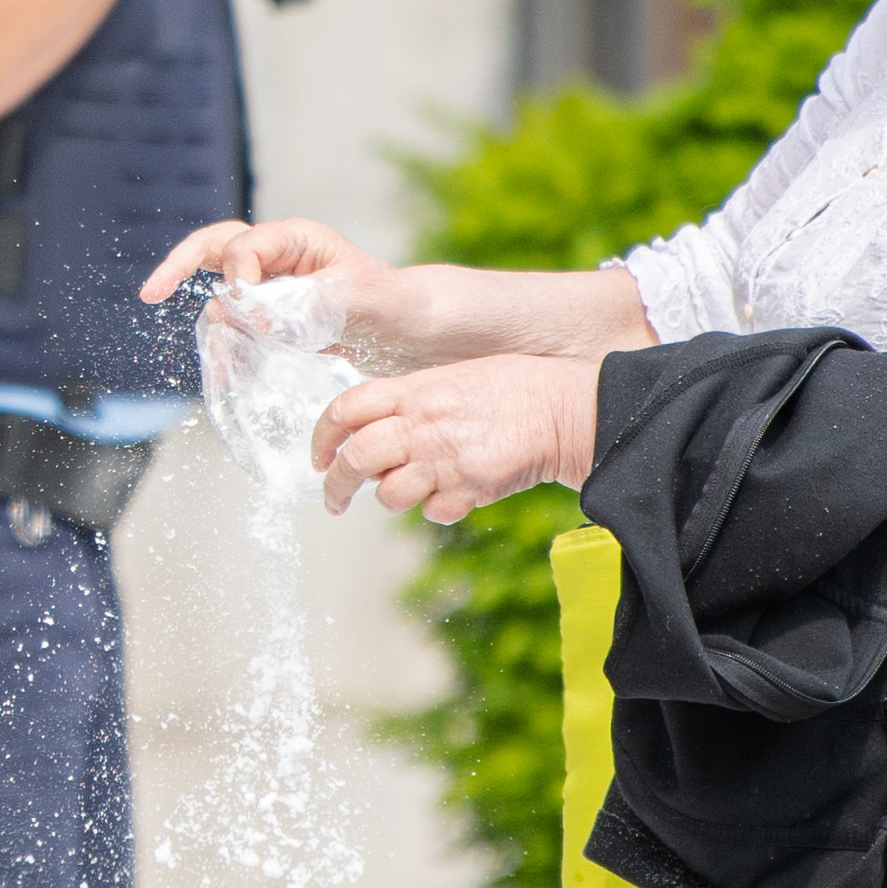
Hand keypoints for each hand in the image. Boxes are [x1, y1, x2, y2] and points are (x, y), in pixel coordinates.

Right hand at [143, 214, 453, 373]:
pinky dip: (224, 336)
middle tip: (150, 294)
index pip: (243, 248)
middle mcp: (275, 253)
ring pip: (216, 281)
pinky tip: (221, 366)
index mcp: (294, 237)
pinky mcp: (269, 309)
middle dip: (178, 266)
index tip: (251, 313)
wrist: (406, 327)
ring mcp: (269, 280)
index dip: (239, 280)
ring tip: (205, 351)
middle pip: (212, 246)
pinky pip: (234, 316)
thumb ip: (299, 303)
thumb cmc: (386, 303)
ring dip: (202, 308)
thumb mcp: (351, 300)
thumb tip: (243, 312)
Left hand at [305, 352, 599, 523]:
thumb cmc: (517, 387)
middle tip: (332, 499)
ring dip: (390, 497)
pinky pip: (432, 512)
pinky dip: (437, 509)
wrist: (568, 410)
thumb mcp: (456, 375)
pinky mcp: (468, 489)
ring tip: (406, 491)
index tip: (318, 456)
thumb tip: (376, 426)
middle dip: (334, 485)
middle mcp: (422, 424)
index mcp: (416, 390)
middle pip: (355, 459)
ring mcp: (444, 458)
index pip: (346, 409)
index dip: (322, 436)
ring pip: (387, 494)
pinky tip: (455, 493)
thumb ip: (413, 399)